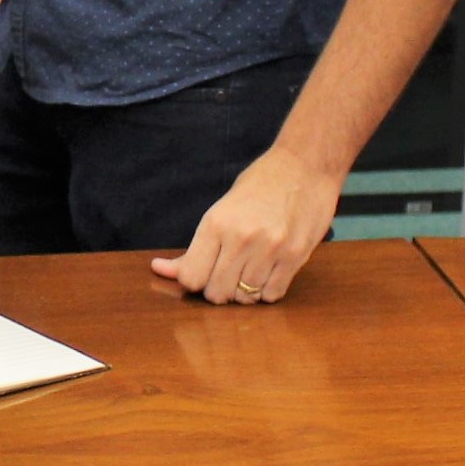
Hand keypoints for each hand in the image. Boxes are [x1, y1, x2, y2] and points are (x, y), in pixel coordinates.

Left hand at [150, 144, 341, 304]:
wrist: (304, 167)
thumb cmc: (259, 185)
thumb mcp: (220, 210)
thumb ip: (194, 247)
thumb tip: (159, 269)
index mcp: (216, 223)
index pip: (191, 277)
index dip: (192, 283)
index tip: (200, 275)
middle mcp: (241, 239)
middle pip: (217, 293)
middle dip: (216, 291)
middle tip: (223, 276)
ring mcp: (271, 250)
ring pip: (246, 298)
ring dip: (243, 293)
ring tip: (246, 272)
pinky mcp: (296, 257)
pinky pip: (272, 295)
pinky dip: (265, 292)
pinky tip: (266, 274)